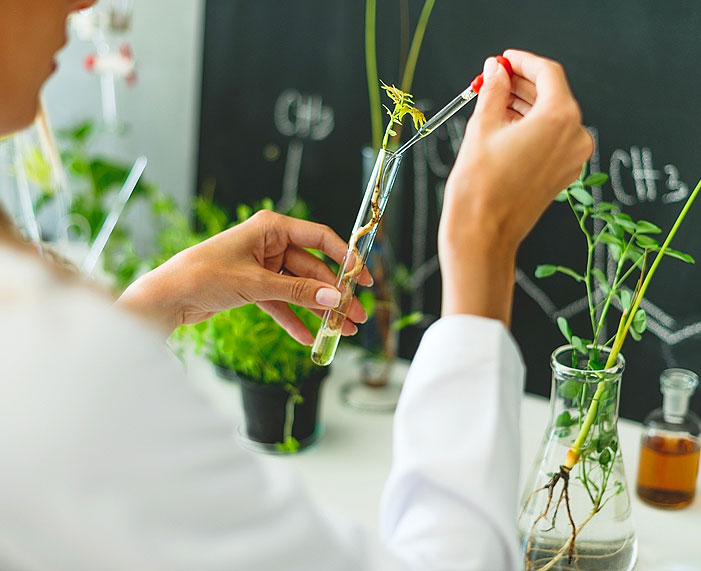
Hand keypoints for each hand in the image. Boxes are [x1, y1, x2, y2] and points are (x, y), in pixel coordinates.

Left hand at [117, 210, 370, 343]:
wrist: (166, 297)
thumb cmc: (203, 275)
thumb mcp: (255, 284)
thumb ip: (297, 292)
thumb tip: (335, 298)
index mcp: (271, 228)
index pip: (320, 238)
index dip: (345, 257)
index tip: (362, 278)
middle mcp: (269, 245)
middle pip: (313, 270)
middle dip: (334, 295)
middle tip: (355, 316)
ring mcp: (262, 268)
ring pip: (299, 289)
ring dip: (319, 310)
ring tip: (342, 330)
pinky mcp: (253, 288)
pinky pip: (281, 304)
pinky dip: (294, 320)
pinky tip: (309, 338)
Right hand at [439, 49, 593, 322]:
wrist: (482, 234)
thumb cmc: (479, 186)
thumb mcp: (482, 128)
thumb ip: (493, 92)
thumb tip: (495, 72)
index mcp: (560, 118)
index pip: (547, 73)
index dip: (522, 62)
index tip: (503, 61)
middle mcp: (575, 137)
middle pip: (551, 95)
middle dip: (521, 85)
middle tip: (492, 80)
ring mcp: (572, 159)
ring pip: (551, 118)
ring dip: (524, 107)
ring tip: (492, 103)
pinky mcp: (562, 175)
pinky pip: (550, 141)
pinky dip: (530, 129)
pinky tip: (504, 127)